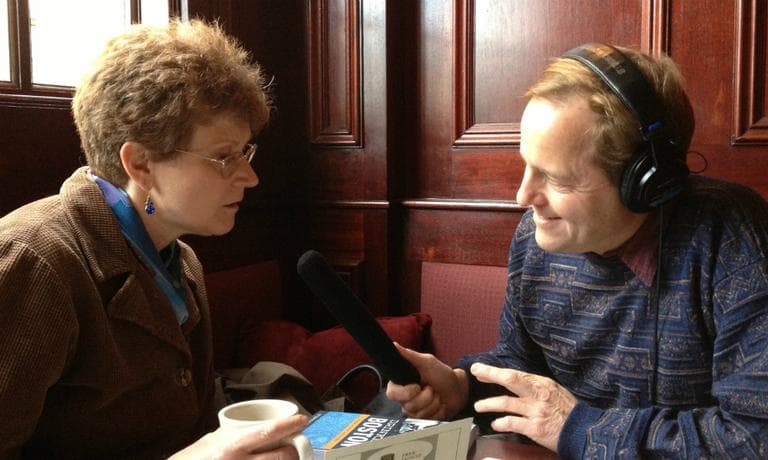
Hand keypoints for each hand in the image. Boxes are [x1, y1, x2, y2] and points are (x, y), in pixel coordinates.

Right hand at [169, 414, 308, 459]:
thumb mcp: (209, 441)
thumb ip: (233, 434)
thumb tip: (255, 428)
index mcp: (231, 446)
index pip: (268, 432)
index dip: (289, 425)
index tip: (303, 420)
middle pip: (281, 456)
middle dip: (293, 451)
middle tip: (295, 446)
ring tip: (286, 457)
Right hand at [385, 343, 468, 419]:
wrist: (458, 388)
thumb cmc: (441, 374)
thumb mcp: (427, 362)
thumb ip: (409, 355)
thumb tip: (394, 345)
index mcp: (402, 384)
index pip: (392, 393)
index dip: (405, 392)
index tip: (417, 386)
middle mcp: (405, 400)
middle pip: (409, 406)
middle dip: (426, 396)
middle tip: (432, 388)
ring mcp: (414, 412)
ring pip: (420, 414)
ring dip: (434, 402)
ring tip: (437, 395)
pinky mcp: (425, 421)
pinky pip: (429, 420)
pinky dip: (439, 411)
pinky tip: (441, 404)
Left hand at [471, 363, 575, 451]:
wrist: (583, 431)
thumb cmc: (568, 412)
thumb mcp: (554, 392)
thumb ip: (536, 388)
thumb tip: (515, 383)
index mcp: (542, 384)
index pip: (515, 374)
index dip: (496, 372)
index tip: (482, 370)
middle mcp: (538, 394)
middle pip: (510, 379)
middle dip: (491, 374)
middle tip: (476, 371)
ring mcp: (536, 411)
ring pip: (506, 403)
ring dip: (488, 404)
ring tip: (478, 406)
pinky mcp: (535, 427)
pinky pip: (512, 423)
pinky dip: (500, 423)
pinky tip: (495, 424)